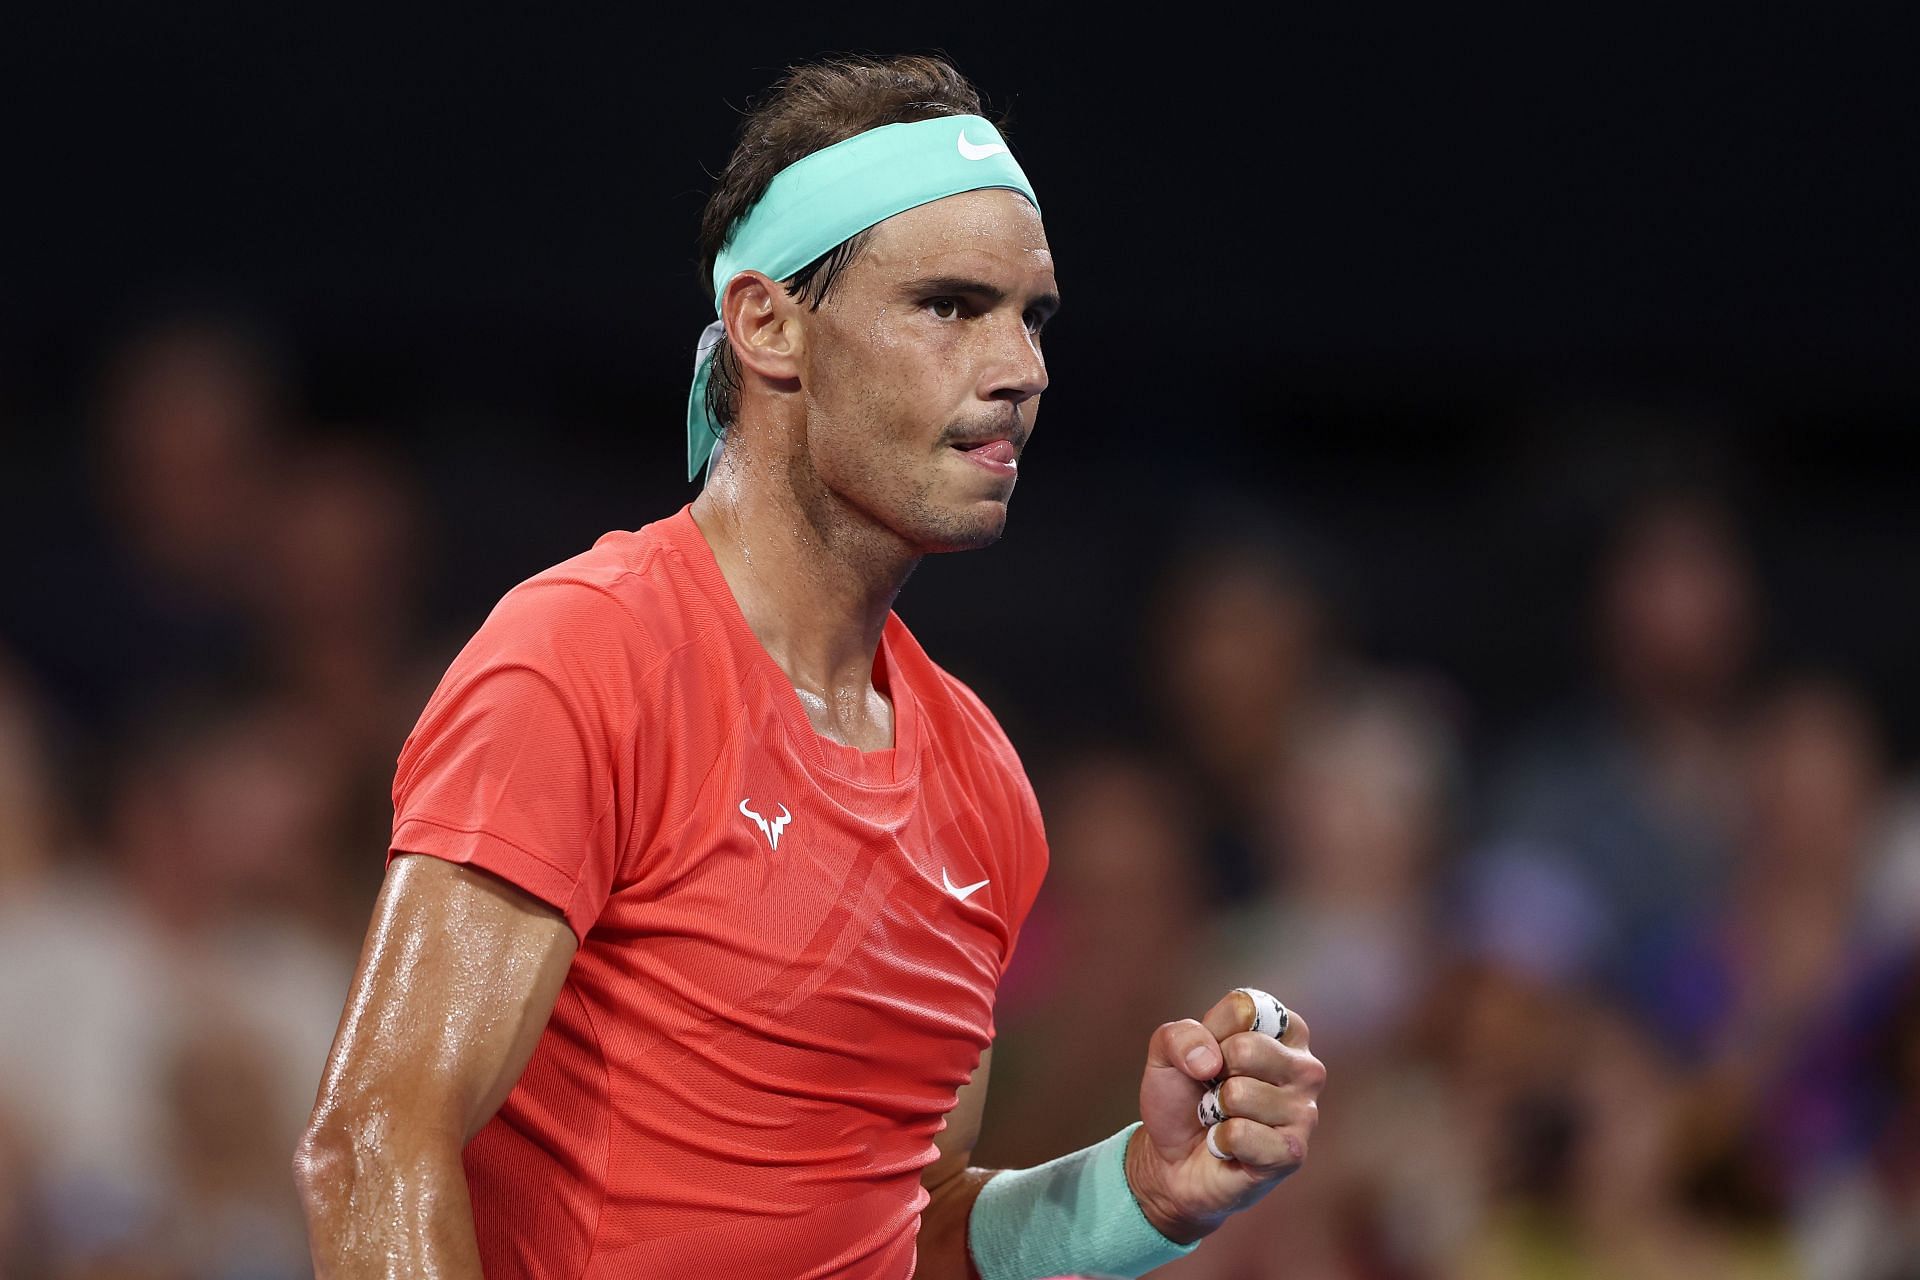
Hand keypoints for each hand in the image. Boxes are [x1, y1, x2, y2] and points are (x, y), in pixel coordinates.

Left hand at [1126, 989, 1325, 1242]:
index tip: (1210, 1055)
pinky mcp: (1292, 1152)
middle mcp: (1305, 1067)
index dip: (1210, 1033)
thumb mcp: (1165, 1052)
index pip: (1244, 1008)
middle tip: (1215, 1091)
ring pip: (1239, 1094)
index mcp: (1284, 1030)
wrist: (1171, 1158)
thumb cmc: (1181, 1097)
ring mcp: (1305, 1111)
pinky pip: (1241, 1134)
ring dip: (1216, 1111)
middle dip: (1213, 1073)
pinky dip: (1220, 1141)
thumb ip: (1180, 1036)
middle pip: (1245, 1049)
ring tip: (1223, 1120)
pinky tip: (1229, 1147)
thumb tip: (1210, 1062)